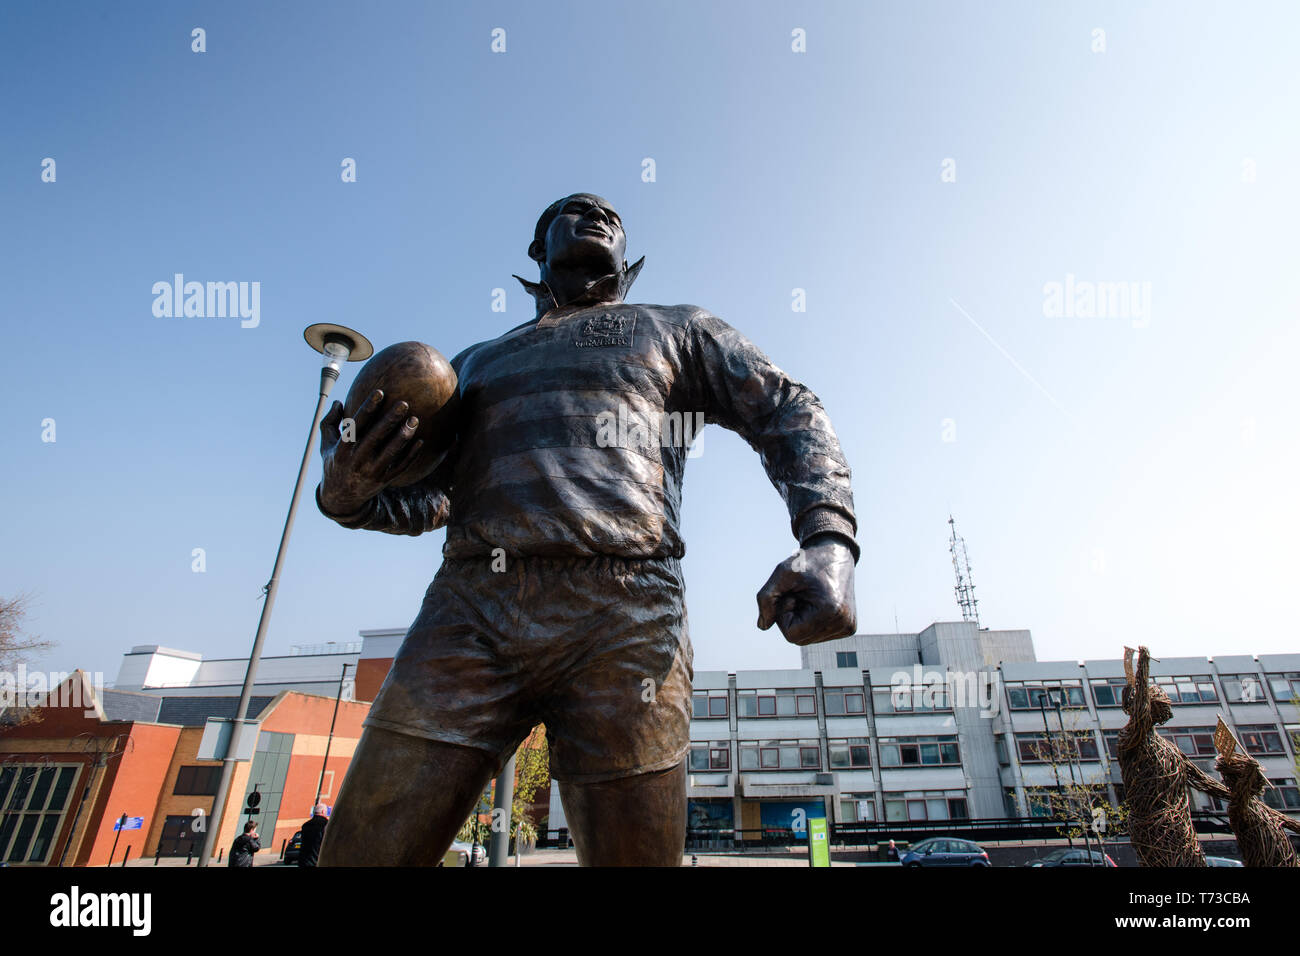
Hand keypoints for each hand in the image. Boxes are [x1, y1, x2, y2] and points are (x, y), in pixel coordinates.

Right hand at [319, 388, 424, 514]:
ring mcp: (371, 472)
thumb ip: (329, 422)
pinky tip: (421, 441)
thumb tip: (338, 401)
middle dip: (390, 419)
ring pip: (390, 453)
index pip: (356, 425)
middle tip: (404, 403)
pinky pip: (400, 467)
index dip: (368, 408)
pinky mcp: (383, 481)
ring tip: (415, 419)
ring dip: (404, 436)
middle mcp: (356, 460)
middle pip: (376, 437)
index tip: (380, 392)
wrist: (341, 498)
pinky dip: (411, 455)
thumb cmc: (334, 463)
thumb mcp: (325, 445)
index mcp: (342, 449)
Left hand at [756, 535, 856, 645]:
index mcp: (830, 611)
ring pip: (807, 639)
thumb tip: (762, 626)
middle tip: (798, 594)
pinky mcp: (848, 627)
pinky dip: (811, 621)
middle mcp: (843, 623)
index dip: (783, 614)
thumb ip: (766, 598)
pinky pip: (818, 635)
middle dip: (791, 618)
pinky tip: (818, 602)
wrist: (834, 552)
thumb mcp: (782, 573)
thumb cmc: (807, 562)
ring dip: (801, 619)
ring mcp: (847, 627)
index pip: (791, 634)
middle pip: (799, 640)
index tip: (791, 594)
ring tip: (809, 597)